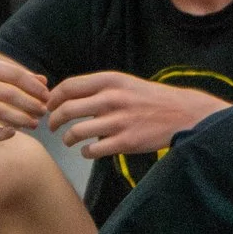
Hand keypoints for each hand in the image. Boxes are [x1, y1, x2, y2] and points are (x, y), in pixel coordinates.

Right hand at [0, 54, 49, 139]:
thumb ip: (14, 75)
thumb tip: (43, 81)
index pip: (14, 74)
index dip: (33, 87)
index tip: (47, 96)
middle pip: (8, 94)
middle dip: (29, 104)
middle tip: (43, 112)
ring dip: (20, 119)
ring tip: (34, 124)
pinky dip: (0, 133)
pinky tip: (12, 133)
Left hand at [44, 73, 227, 158]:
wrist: (182, 114)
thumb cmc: (150, 98)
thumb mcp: (125, 83)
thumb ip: (99, 88)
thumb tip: (67, 96)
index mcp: (110, 81)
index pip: (69, 86)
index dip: (53, 98)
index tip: (49, 106)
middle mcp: (112, 99)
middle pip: (67, 110)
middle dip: (53, 120)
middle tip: (52, 126)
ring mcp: (118, 121)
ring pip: (76, 132)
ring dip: (67, 139)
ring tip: (69, 140)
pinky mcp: (125, 142)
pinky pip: (93, 150)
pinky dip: (85, 152)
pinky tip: (88, 150)